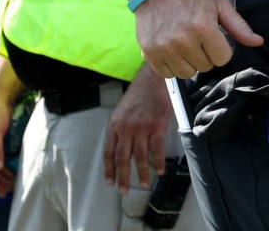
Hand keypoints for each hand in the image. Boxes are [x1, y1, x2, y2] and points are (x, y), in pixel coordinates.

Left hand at [103, 68, 171, 192]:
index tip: (110, 182)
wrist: (153, 78)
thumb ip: (120, 128)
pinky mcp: (157, 125)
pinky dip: (158, 162)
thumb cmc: (139, 94)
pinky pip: (156, 149)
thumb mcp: (122, 110)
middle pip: (122, 158)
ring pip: (139, 156)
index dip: (109, 170)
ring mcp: (142, 127)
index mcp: (114, 125)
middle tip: (125, 191)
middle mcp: (126, 128)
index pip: (108, 152)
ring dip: (141, 173)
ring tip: (144, 184)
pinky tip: (160, 170)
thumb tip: (120, 147)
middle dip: (123, 177)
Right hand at [134, 0, 263, 79]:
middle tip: (197, 39)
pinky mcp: (150, 54)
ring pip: (187, 74)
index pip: (222, 59)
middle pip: (205, 67)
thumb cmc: (192, 0)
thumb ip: (239, 27)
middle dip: (205, 55)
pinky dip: (172, 66)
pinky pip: (168, 75)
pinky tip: (172, 50)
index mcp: (203, 27)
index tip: (213, 39)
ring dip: (189, 63)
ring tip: (185, 45)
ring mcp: (164, 48)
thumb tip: (259, 42)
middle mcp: (183, 39)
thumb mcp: (219, 6)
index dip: (220, 50)